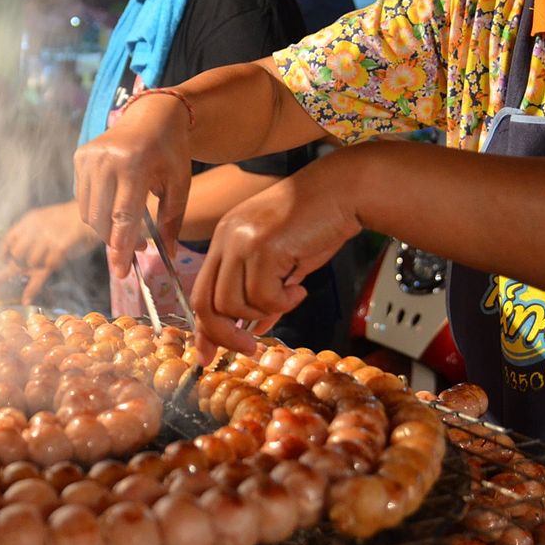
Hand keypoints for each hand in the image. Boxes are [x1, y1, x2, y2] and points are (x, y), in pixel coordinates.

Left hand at [0, 201, 100, 303]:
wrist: (92, 215)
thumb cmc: (70, 219)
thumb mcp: (45, 218)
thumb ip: (30, 232)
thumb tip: (16, 253)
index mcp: (29, 221)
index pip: (8, 241)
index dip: (4, 254)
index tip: (3, 262)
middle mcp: (35, 230)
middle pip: (17, 255)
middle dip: (20, 264)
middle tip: (28, 267)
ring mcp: (47, 241)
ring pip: (30, 263)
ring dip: (37, 268)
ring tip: (50, 261)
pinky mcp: (59, 251)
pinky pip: (42, 274)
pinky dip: (32, 289)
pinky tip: (26, 299)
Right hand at [73, 93, 192, 278]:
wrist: (152, 114)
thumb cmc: (171, 151)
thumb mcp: (180, 184)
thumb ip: (172, 220)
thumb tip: (167, 254)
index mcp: (134, 164)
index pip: (122, 216)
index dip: (121, 248)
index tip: (121, 273)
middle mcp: (106, 159)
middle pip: (101, 218)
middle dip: (115, 241)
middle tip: (136, 249)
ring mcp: (89, 156)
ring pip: (88, 211)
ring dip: (105, 228)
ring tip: (128, 228)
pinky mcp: (80, 156)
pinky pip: (82, 197)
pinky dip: (96, 210)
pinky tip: (115, 206)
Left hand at [190, 155, 361, 361]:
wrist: (343, 191)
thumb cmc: (317, 222)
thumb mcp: (283, 263)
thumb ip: (263, 292)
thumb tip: (253, 328)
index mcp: (225, 239)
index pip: (200, 291)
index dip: (203, 327)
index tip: (206, 354)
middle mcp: (226, 238)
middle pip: (206, 302)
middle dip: (224, 334)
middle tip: (250, 347)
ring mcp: (241, 240)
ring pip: (234, 303)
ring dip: (264, 311)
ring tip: (290, 294)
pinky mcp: (262, 246)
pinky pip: (263, 296)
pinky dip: (283, 301)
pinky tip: (299, 286)